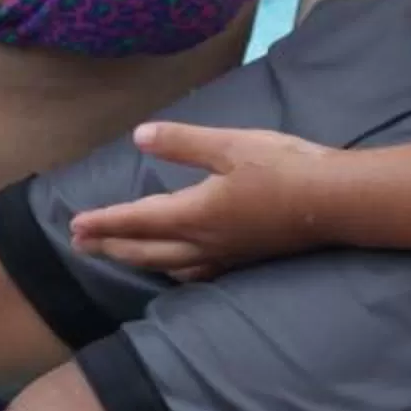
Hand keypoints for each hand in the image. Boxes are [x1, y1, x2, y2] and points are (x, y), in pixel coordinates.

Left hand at [69, 122, 345, 276]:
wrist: (335, 203)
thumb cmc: (283, 167)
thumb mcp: (229, 145)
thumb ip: (183, 143)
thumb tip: (139, 137)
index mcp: (196, 213)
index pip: (138, 220)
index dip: (105, 222)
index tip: (75, 226)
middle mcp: (204, 242)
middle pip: (146, 249)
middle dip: (111, 245)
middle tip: (80, 244)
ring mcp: (225, 256)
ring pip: (168, 265)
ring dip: (137, 260)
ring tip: (118, 255)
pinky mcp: (244, 260)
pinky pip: (195, 273)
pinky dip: (172, 271)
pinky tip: (176, 268)